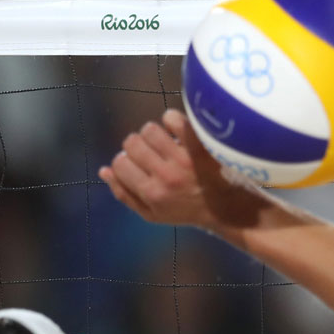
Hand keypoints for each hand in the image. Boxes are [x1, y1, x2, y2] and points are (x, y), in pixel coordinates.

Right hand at [99, 109, 265, 231]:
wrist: (230, 209)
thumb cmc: (188, 211)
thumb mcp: (153, 214)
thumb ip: (125, 194)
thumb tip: (103, 170)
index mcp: (151, 193)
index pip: (120, 162)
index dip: (126, 159)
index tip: (138, 162)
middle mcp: (165, 176)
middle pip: (132, 143)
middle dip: (138, 144)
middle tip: (152, 150)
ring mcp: (184, 160)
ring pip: (150, 129)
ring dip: (155, 132)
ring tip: (165, 140)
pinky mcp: (201, 147)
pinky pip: (175, 120)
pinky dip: (172, 119)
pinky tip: (177, 128)